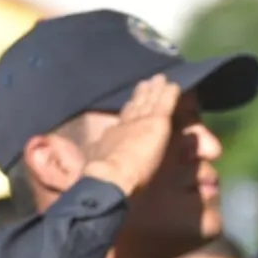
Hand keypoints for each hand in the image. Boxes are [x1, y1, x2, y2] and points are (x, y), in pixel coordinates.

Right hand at [81, 74, 179, 196]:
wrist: (110, 176)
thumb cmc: (104, 178)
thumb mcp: (97, 163)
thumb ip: (97, 157)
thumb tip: (83, 160)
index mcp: (112, 138)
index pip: (123, 120)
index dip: (128, 110)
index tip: (130, 103)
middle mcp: (126, 126)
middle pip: (136, 106)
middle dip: (141, 95)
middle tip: (145, 83)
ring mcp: (141, 122)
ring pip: (150, 101)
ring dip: (155, 90)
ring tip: (159, 79)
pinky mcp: (156, 122)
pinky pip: (165, 103)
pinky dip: (170, 94)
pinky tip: (174, 85)